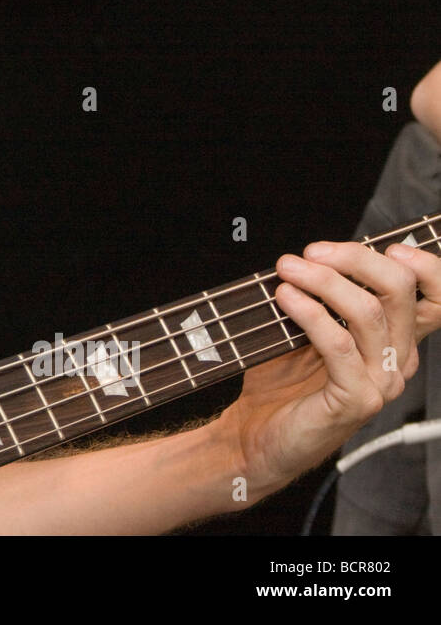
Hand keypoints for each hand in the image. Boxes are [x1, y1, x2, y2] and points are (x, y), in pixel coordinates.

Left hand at [216, 239, 440, 500]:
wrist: (257, 435)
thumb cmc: (281, 381)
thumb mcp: (307, 329)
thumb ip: (323, 298)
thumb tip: (313, 255)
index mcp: (396, 340)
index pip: (435, 299)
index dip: (424, 267)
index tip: (387, 244)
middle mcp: (398, 360)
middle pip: (398, 292)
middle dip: (354, 259)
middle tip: (309, 251)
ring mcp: (380, 382)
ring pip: (367, 312)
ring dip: (323, 281)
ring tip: (287, 269)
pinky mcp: (356, 400)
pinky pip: (338, 343)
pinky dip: (309, 312)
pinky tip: (285, 297)